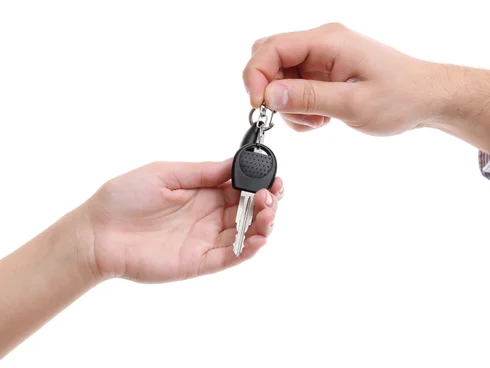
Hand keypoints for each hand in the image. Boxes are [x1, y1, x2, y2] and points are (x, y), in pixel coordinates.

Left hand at [83, 159, 283, 282]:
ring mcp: (206, 240)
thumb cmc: (124, 198)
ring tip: (267, 212)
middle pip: (250, 211)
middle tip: (271, 195)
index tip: (273, 178)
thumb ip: (202, 172)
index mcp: (203, 193)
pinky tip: (259, 237)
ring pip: (246, 234)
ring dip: (264, 224)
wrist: (96, 233)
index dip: (260, 184)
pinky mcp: (199, 262)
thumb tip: (234, 163)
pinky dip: (249, 249)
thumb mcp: (166, 173)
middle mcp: (209, 217)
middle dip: (267, 203)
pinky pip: (231, 257)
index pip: (241, 189)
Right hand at [243, 23, 489, 153]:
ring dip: (288, 104)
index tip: (259, 106)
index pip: (271, 48)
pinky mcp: (327, 74)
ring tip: (316, 120)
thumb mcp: (353, 103)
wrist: (428, 99)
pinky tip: (322, 119)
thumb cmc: (401, 97)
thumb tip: (269, 95)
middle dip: (270, 90)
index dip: (256, 76)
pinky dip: (300, 107)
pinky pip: (297, 88)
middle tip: (285, 115)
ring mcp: (323, 59)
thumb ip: (308, 97)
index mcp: (327, 41)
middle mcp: (322, 44)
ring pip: (282, 77)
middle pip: (271, 59)